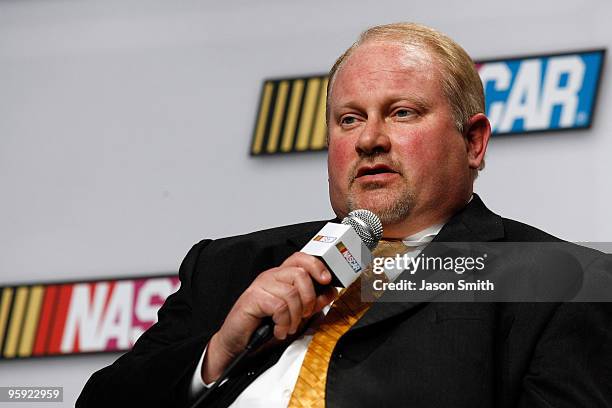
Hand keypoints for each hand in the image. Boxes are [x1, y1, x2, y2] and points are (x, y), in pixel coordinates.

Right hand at [202, 252, 336, 382]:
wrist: (237, 342)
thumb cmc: (263, 326)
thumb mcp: (294, 314)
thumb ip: (312, 302)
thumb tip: (330, 292)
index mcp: (281, 276)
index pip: (300, 258)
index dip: (316, 266)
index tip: (326, 280)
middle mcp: (271, 276)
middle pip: (300, 274)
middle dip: (308, 299)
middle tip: (303, 315)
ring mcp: (261, 285)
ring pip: (291, 293)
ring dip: (294, 316)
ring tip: (288, 327)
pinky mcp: (252, 298)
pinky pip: (279, 306)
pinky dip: (283, 323)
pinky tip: (278, 329)